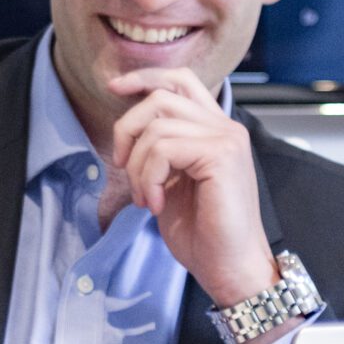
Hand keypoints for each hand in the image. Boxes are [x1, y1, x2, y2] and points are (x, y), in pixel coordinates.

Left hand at [110, 67, 278, 312]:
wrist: (229, 267)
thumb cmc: (203, 232)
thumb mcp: (172, 181)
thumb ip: (161, 149)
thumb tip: (129, 128)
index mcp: (215, 129)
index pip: (180, 81)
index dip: (144, 77)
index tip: (114, 87)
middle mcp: (225, 127)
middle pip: (160, 98)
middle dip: (128, 129)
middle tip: (123, 168)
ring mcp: (226, 138)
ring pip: (157, 126)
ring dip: (138, 166)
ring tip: (145, 197)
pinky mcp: (222, 155)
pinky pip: (164, 148)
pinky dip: (149, 178)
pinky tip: (155, 204)